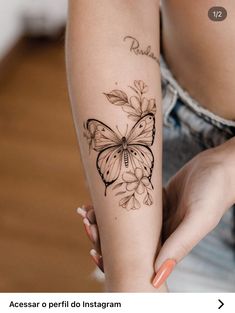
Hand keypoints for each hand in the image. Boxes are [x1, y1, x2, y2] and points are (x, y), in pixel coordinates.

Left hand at [77, 138, 234, 287]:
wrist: (220, 167)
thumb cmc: (214, 192)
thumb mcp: (198, 220)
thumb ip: (179, 247)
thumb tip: (156, 278)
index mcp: (170, 245)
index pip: (137, 260)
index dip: (113, 259)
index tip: (94, 250)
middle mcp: (162, 233)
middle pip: (127, 242)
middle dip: (104, 236)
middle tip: (87, 223)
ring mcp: (159, 217)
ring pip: (127, 224)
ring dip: (108, 219)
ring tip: (88, 210)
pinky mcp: (157, 201)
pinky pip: (134, 205)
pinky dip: (117, 204)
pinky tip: (102, 198)